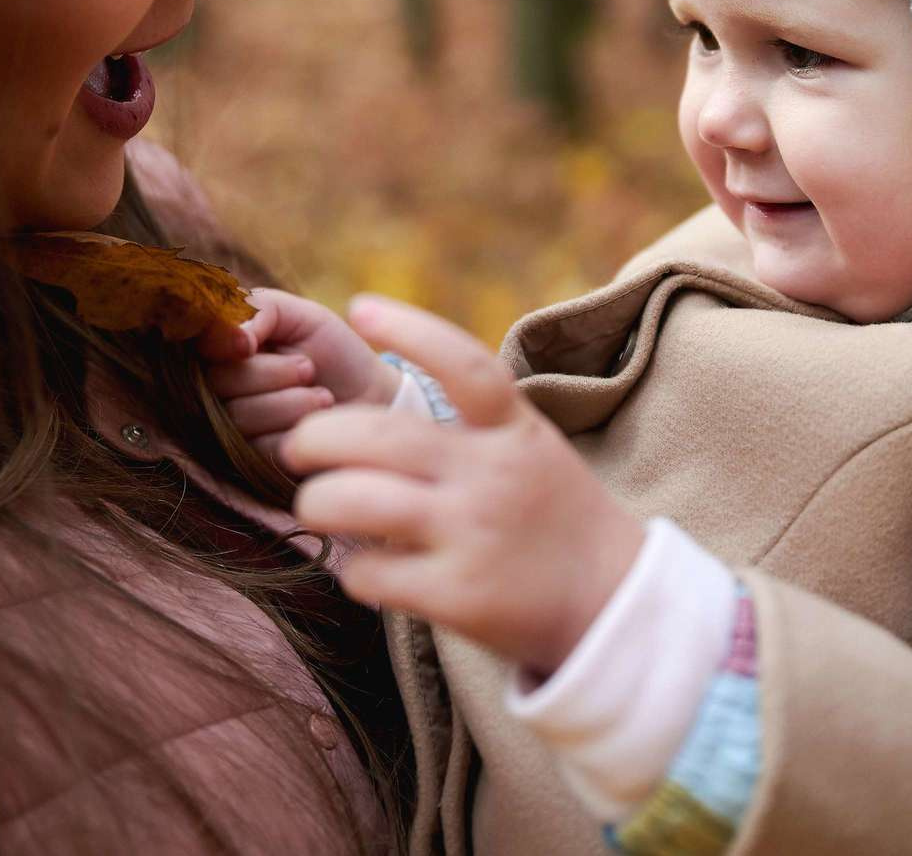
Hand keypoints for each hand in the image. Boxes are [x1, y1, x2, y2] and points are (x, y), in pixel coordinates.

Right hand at [197, 288, 403, 463]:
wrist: (372, 396)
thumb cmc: (333, 351)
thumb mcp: (300, 315)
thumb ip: (259, 308)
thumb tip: (233, 336)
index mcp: (223, 350)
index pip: (197, 346)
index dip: (220, 344)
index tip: (252, 343)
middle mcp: (218, 391)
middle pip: (216, 382)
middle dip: (270, 373)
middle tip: (309, 368)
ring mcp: (232, 430)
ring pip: (237, 417)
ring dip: (289, 401)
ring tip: (322, 395)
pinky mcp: (254, 463)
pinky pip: (258, 448)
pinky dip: (295, 430)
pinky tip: (320, 417)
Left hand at [282, 295, 645, 677]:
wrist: (617, 604)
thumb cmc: (555, 520)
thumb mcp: (534, 451)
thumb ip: (473, 427)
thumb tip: (379, 412)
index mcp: (515, 432)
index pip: (464, 364)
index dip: (410, 329)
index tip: (361, 308)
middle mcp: (493, 476)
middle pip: (380, 437)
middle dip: (316, 437)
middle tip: (294, 446)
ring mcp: (474, 535)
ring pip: (356, 502)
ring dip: (316, 502)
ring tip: (314, 505)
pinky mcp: (459, 596)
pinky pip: (371, 573)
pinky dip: (352, 570)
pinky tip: (363, 568)